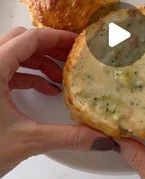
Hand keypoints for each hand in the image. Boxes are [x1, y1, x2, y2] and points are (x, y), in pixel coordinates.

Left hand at [0, 27, 117, 177]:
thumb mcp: (27, 140)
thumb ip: (67, 137)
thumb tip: (101, 139)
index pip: (31, 38)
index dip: (57, 37)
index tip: (78, 43)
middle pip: (22, 41)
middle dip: (49, 48)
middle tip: (72, 58)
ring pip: (14, 54)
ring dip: (39, 62)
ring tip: (61, 77)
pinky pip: (9, 70)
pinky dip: (29, 75)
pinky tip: (46, 90)